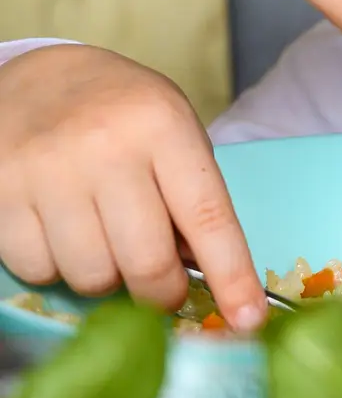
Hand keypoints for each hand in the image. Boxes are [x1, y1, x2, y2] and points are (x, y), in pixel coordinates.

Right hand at [0, 45, 264, 328]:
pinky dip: (56, 268)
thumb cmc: (121, 112)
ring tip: (105, 240)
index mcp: (163, 128)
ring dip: (106, 278)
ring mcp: (46, 172)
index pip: (208, 219)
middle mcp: (105, 149)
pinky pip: (37, 270)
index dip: (232, 278)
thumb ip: (192, 199)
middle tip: (163, 287)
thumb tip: (205, 276)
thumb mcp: (173, 134)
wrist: (38, 76)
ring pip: (91, 277)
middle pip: (146, 264)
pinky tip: (61, 231)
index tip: (248, 321)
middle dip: (162, 293)